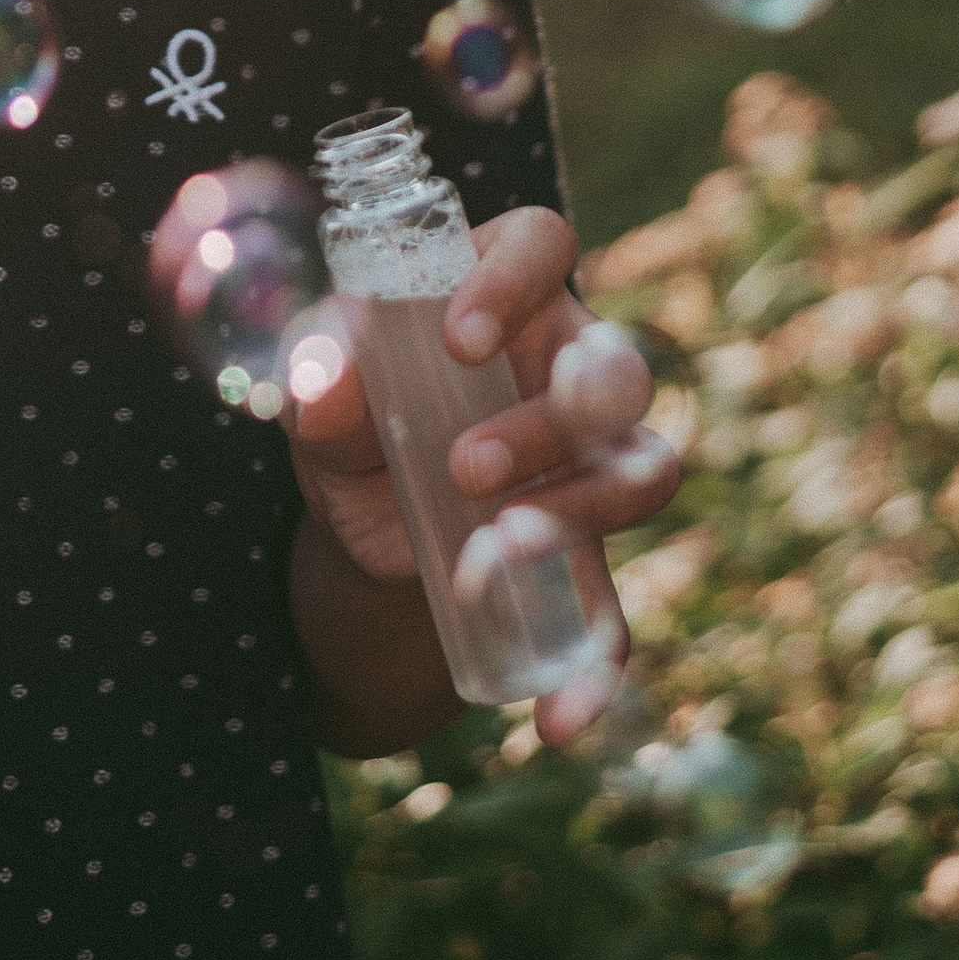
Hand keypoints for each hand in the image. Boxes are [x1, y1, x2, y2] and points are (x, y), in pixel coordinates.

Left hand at [284, 205, 684, 746]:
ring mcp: (593, 461)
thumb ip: (316, 374)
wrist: (360, 519)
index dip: (515, 281)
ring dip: (579, 515)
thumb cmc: (350, 414)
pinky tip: (559, 716)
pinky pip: (619, 604)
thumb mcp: (318, 393)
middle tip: (467, 467)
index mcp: (506, 288)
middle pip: (615, 367)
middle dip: (559, 417)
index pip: (541, 243)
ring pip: (642, 470)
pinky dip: (597, 663)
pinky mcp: (590, 555)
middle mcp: (570, 362)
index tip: (457, 338)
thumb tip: (318, 380)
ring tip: (493, 554)